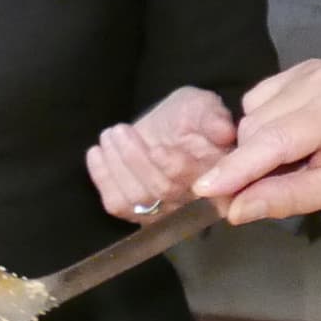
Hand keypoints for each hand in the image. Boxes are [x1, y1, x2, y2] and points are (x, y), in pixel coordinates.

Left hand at [88, 86, 237, 219]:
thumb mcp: (203, 107)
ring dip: (116, 165)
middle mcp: (193, 201)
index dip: (175, 167)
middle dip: (135, 158)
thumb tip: (224, 131)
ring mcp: (166, 212)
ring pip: (137, 198)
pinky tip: (96, 153)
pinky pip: (118, 205)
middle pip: (162, 189)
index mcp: (217, 175)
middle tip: (120, 130)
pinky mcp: (140, 214)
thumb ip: (213, 117)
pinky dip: (103, 178)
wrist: (169, 126)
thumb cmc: (189, 117)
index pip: (197, 182)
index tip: (157, 148)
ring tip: (110, 136)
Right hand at [190, 61, 320, 225]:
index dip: (235, 168)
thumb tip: (233, 210)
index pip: (272, 140)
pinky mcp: (307, 69)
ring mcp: (314, 69)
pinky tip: (290, 141)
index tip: (203, 190)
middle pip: (256, 127)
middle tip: (262, 194)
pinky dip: (266, 126)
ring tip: (290, 165)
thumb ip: (284, 197)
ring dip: (258, 145)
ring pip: (253, 113)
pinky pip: (262, 101)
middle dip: (250, 163)